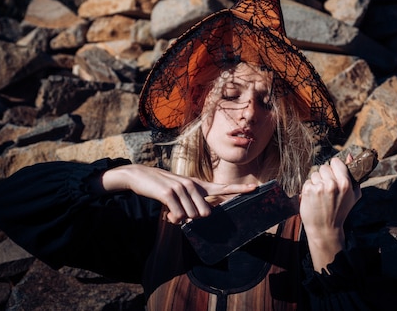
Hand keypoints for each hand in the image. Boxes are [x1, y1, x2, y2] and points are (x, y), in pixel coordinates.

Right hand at [100, 164, 255, 223]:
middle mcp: (193, 185)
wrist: (140, 176)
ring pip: (191, 217)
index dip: (240, 190)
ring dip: (180, 219)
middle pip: (205, 214)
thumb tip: (194, 220)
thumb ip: (190, 207)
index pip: (223, 188)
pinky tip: (167, 213)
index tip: (256, 188)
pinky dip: (173, 219)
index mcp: (199, 186)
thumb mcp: (179, 196)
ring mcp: (182, 188)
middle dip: (193, 219)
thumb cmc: (163, 189)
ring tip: (170, 209)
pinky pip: (178, 216)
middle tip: (179, 212)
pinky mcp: (170, 193)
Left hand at [299, 156, 361, 270]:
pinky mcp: (307, 191)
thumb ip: (353, 175)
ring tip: (321, 195)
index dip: (334, 169)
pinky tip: (314, 198)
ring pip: (315, 174)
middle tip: (327, 190)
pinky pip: (307, 181)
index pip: (335, 162)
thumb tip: (349, 156)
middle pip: (324, 167)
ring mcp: (319, 187)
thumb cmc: (341, 211)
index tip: (334, 176)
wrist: (325, 229)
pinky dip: (309, 188)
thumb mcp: (353, 195)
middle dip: (325, 176)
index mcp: (345, 183)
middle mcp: (332, 184)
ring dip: (316, 182)